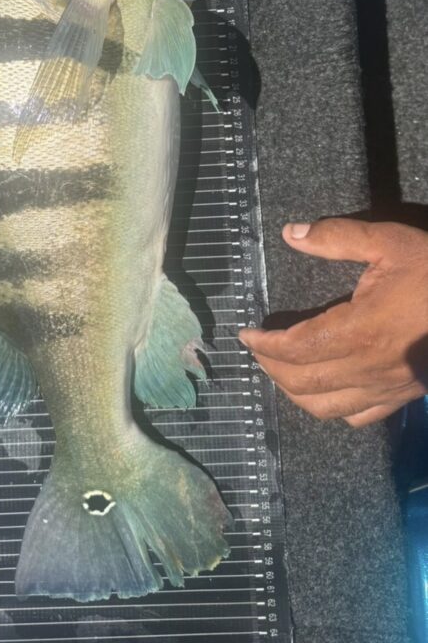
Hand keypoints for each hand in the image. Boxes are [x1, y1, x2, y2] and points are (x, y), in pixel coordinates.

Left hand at [238, 219, 427, 426]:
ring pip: (326, 409)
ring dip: (294, 392)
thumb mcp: (390, 241)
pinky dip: (331, 408)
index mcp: (360, 331)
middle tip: (258, 350)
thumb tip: (291, 233)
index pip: (296, 349)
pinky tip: (326, 389)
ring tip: (280, 369)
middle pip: (303, 384)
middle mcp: (369, 368)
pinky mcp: (404, 396)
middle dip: (271, 369)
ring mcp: (388, 388)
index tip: (246, 334)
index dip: (264, 345)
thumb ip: (337, 237)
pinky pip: (359, 417)